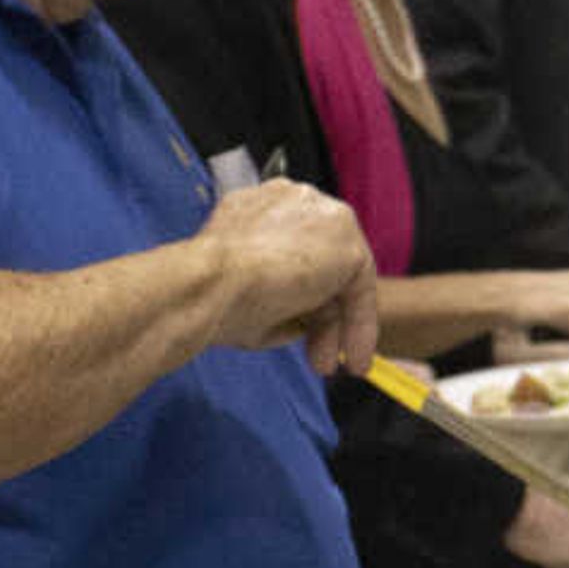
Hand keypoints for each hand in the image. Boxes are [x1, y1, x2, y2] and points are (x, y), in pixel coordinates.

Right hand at [192, 179, 379, 373]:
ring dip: (337, 326)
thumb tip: (302, 320)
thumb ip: (277, 297)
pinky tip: (352, 357)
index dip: (298, 295)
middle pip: (323, 262)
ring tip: (327, 366)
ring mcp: (323, 214)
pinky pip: (360, 287)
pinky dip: (359, 324)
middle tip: (316, 357)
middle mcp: (294, 201)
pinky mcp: (346, 239)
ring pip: (341, 276)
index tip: (295, 329)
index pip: (293, 249)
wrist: (208, 284)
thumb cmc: (211, 294)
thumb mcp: (245, 294)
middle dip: (320, 315)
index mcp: (260, 206)